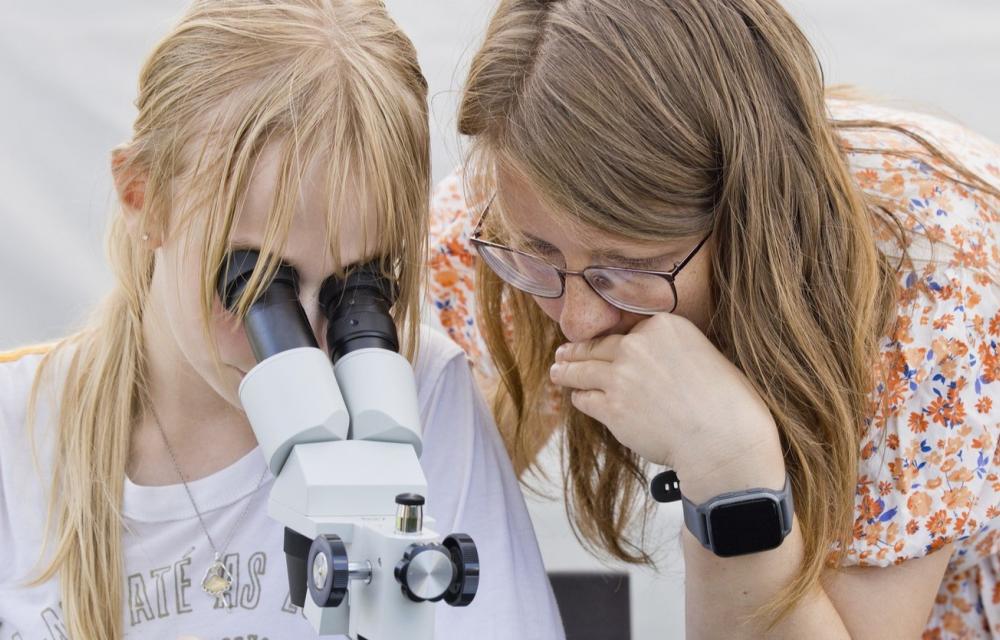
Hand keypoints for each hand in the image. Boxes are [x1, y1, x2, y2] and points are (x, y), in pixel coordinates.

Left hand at [549, 313, 783, 492]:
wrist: (724, 438)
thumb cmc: (727, 402)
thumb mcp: (704, 355)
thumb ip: (672, 351)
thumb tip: (654, 363)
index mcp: (663, 325)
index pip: (627, 331)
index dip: (614, 342)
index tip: (603, 345)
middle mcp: (637, 345)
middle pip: (596, 346)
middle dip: (576, 351)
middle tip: (563, 353)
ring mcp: (620, 377)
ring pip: (580, 370)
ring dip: (565, 371)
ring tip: (557, 371)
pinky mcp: (611, 408)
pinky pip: (585, 399)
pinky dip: (580, 398)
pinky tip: (578, 399)